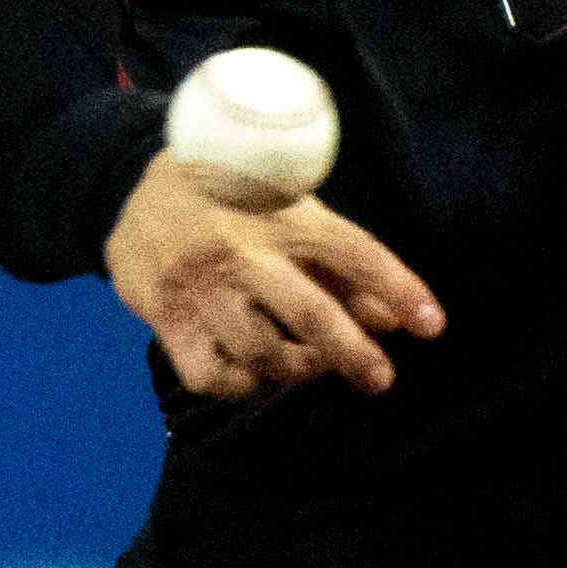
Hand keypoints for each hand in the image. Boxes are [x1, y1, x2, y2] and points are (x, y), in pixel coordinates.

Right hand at [105, 156, 444, 402]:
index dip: (399, 288)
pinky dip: (239, 384)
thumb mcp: (290, 214)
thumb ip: (339, 267)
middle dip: (354, 354)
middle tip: (380, 378)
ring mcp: (200, 284)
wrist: (133, 183)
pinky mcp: (165, 313)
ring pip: (263, 352)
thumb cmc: (234, 201)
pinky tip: (251, 373)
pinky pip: (210, 374)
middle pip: (312, 314)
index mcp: (284, 215)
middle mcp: (243, 249)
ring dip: (297, 370)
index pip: (354, 253)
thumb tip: (392, 321)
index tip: (433, 325)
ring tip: (309, 366)